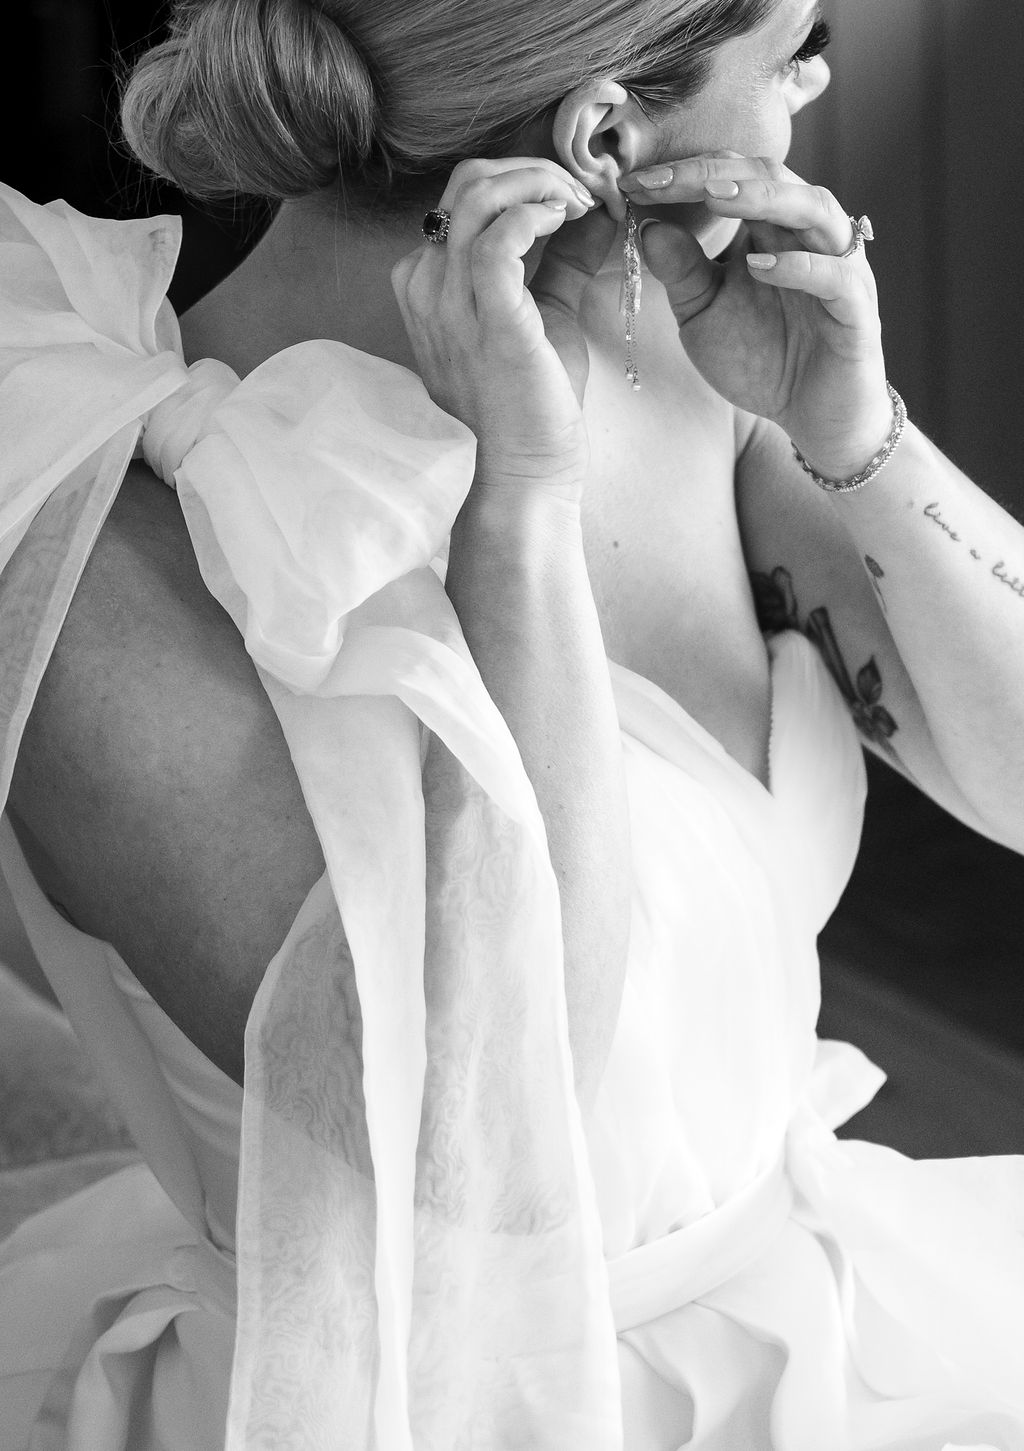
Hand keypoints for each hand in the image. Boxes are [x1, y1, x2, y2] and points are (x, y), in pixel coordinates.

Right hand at [392, 158, 615, 498]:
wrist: (529, 466)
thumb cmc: (535, 400)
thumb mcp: (547, 313)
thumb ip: (563, 259)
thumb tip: (598, 211)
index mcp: (430, 285)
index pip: (463, 198)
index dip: (522, 182)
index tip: (570, 196)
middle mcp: (427, 288)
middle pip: (466, 183)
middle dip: (531, 170)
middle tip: (580, 192)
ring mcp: (449, 304)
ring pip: (478, 197)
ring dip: (540, 184)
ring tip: (579, 203)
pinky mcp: (487, 320)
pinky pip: (498, 239)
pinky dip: (536, 214)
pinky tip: (566, 222)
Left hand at [620, 154, 893, 476]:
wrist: (811, 415)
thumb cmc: (760, 358)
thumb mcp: (703, 315)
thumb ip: (681, 272)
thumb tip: (645, 226)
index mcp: (768, 227)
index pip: (729, 178)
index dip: (682, 174)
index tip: (631, 183)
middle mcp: (807, 234)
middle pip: (769, 175)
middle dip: (712, 174)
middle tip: (660, 181)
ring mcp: (837, 266)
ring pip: (812, 207)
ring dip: (763, 197)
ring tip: (714, 199)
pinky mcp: (856, 308)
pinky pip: (835, 275)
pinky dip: (801, 266)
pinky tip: (759, 268)